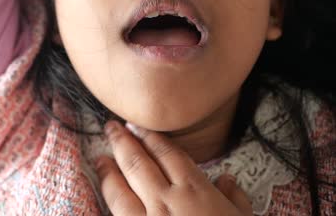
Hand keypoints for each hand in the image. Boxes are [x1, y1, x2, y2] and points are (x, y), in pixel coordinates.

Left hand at [96, 121, 252, 215]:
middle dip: (122, 142)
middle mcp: (166, 202)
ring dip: (108, 172)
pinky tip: (105, 200)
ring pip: (119, 191)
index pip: (167, 154)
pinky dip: (109, 207)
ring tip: (100, 159)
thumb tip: (228, 181)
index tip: (138, 127)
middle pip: (137, 163)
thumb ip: (236, 198)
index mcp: (195, 191)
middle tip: (112, 128)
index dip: (150, 137)